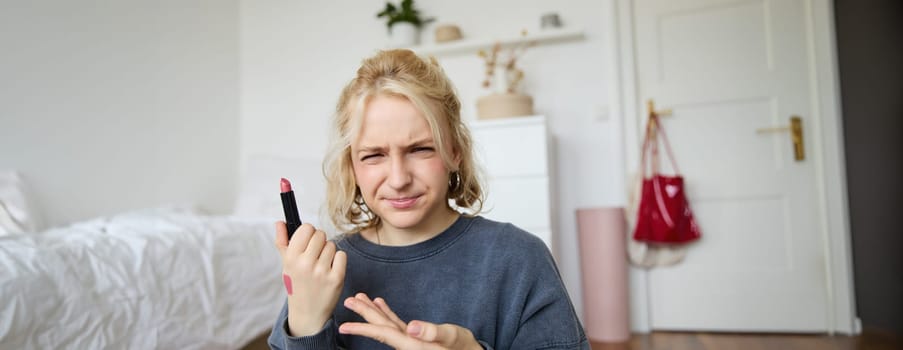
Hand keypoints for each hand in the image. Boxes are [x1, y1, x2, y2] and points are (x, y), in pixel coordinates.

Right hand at [275, 222, 346, 336]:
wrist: (307, 313)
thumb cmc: (296, 284)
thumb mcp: (286, 264)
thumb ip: (282, 242)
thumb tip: (280, 222)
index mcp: (291, 258)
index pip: (307, 228)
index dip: (308, 233)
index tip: (307, 242)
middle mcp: (306, 264)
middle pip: (321, 234)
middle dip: (319, 242)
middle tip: (315, 255)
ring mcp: (322, 272)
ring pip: (332, 245)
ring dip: (328, 252)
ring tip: (321, 265)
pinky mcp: (336, 278)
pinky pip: (342, 255)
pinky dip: (338, 260)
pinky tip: (330, 270)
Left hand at [338, 293, 481, 349]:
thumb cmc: (463, 347)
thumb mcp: (451, 338)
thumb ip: (432, 332)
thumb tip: (410, 327)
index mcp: (412, 345)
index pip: (383, 333)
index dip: (362, 329)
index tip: (344, 327)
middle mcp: (407, 343)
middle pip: (381, 327)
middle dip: (363, 314)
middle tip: (348, 300)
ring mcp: (411, 340)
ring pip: (386, 324)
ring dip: (373, 311)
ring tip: (360, 298)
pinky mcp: (416, 337)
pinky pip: (397, 324)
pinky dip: (388, 313)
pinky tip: (380, 303)